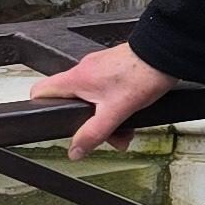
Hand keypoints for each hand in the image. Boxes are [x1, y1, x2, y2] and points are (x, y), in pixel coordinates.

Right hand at [31, 42, 174, 156]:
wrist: (166, 53)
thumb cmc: (142, 73)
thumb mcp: (115, 112)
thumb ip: (93, 133)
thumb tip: (75, 150)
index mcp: (77, 78)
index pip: (41, 90)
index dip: (38, 107)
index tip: (46, 121)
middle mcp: (85, 70)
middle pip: (71, 102)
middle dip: (86, 124)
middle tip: (104, 136)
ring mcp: (100, 68)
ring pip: (93, 100)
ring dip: (106, 119)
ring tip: (125, 131)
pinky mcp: (115, 68)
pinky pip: (107, 92)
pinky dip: (116, 107)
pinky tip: (131, 117)